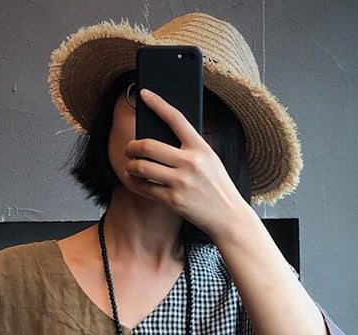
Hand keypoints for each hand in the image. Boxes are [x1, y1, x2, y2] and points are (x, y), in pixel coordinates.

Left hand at [124, 88, 248, 241]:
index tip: (144, 94)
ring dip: (130, 165)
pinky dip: (136, 184)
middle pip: (149, 145)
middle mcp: (190, 162)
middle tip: (129, 148)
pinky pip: (145, 188)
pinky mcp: (173, 200)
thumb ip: (191, 148)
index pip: (175, 118)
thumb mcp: (210, 160)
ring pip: (142, 167)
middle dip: (133, 146)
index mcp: (201, 147)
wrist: (228, 216)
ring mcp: (181, 181)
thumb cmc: (218, 187)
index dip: (157, 103)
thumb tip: (162, 138)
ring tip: (130, 165)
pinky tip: (135, 181)